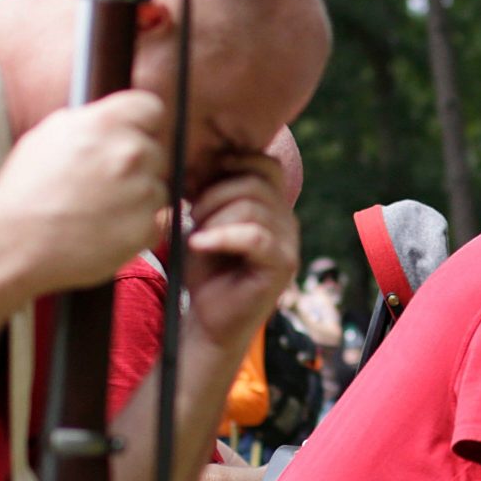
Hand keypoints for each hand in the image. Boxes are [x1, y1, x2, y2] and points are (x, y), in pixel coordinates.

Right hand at [0, 90, 168, 293]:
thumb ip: (91, 121)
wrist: (14, 242)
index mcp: (106, 123)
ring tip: (99, 209)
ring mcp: (141, 191)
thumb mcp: (50, 135)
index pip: (151, 108)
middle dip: (137, 165)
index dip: (141, 124)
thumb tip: (115, 118)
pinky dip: (137, 228)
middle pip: (157, 151)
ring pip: (158, 189)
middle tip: (104, 182)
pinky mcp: (144, 227)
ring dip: (138, 198)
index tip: (133, 136)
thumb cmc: (25, 190)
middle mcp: (130, 153)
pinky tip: (106, 229)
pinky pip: (156, 223)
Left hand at [179, 151, 298, 356]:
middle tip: (192, 215)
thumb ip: (208, 193)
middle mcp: (287, 220)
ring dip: (214, 218)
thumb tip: (194, 160)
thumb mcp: (202, 222)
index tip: (201, 178)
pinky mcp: (282, 265)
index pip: (267, 164)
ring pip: (253, 208)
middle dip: (215, 193)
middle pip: (256, 182)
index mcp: (272, 206)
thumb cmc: (206, 271)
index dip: (234, 162)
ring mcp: (288, 243)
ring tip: (196, 237)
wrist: (209, 321)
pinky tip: (199, 245)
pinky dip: (222, 237)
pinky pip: (255, 237)